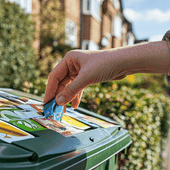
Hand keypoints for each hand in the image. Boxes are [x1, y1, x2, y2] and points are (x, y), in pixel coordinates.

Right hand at [44, 41, 169, 106]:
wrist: (123, 63)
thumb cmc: (105, 64)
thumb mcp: (86, 78)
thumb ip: (71, 91)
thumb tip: (58, 102)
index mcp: (69, 59)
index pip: (54, 76)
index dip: (49, 90)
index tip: (46, 103)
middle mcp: (72, 64)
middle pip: (60, 83)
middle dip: (58, 96)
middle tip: (54, 110)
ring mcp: (79, 71)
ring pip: (68, 87)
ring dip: (66, 98)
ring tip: (64, 110)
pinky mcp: (87, 77)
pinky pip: (77, 88)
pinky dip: (75, 96)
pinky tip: (75, 105)